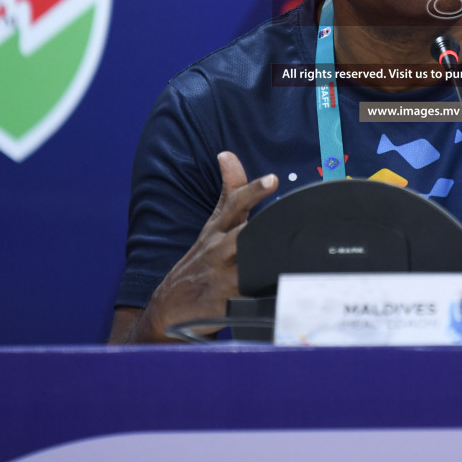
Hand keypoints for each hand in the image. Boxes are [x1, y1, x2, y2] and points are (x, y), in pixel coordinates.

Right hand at [137, 152, 276, 341]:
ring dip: (265, 262)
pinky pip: (249, 299)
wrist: (170, 307)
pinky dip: (264, 296)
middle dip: (263, 229)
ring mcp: (221, 279)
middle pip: (244, 235)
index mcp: (217, 230)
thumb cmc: (200, 260)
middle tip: (289, 220)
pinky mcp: (225, 305)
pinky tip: (282, 293)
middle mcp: (219, 251)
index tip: (272, 179)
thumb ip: (229, 191)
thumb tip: (228, 154)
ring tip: (290, 254)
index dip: (253, 192)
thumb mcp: (212, 225)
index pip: (235, 205)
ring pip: (247, 267)